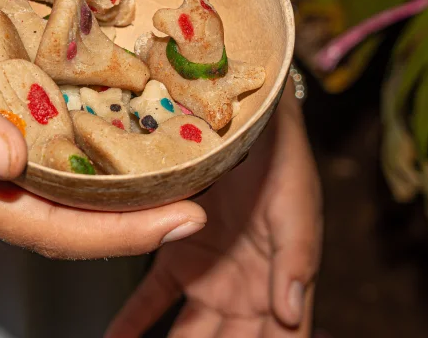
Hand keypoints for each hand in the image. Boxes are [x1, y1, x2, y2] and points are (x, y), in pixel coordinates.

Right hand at [0, 0, 206, 258]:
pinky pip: (48, 86)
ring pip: (65, 141)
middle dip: (140, 197)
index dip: (120, 231)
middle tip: (211, 177)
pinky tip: (131, 65)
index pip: (50, 223)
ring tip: (186, 129)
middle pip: (72, 193)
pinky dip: (88, 85)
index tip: (188, 218)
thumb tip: (7, 158)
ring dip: (120, 143)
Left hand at [106, 86, 323, 336]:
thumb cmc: (282, 156)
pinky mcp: (173, 255)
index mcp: (281, 284)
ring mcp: (208, 275)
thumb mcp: (298, 206)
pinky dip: (130, 326)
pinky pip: (149, 302)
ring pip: (186, 334)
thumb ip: (296, 260)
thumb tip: (293, 313)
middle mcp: (244, 289)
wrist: (244, 111)